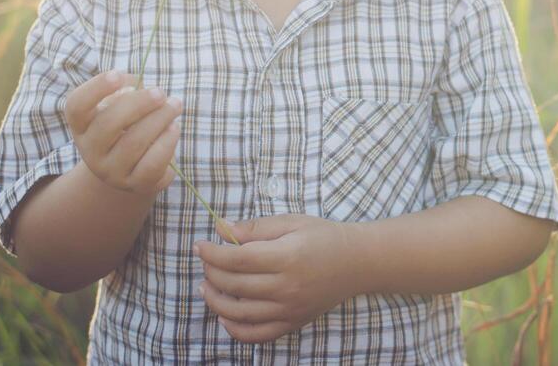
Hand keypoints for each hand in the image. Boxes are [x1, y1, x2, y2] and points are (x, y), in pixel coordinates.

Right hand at [64, 70, 182, 196]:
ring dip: (159, 118)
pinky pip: (152, 163)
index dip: (95, 88)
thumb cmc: (128, 125)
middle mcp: (90, 150)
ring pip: (133, 142)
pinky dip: (167, 142)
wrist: (132, 167)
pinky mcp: (135, 184)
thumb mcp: (123, 105)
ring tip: (174, 105)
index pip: (77, 106)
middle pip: (108, 123)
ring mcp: (111, 170)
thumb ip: (128, 89)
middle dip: (139, 103)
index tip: (117, 75)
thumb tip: (138, 85)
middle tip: (161, 92)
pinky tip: (173, 128)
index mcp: (83, 125)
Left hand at [196, 214, 365, 343]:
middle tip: (206, 262)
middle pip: (235, 285)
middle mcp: (287, 286)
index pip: (237, 258)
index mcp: (287, 256)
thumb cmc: (323, 237)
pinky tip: (224, 316)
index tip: (200, 246)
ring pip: (240, 313)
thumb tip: (221, 229)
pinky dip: (235, 329)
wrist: (357, 262)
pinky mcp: (292, 323)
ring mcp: (289, 309)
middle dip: (212, 272)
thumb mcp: (291, 222)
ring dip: (215, 301)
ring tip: (206, 287)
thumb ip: (256, 227)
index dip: (213, 253)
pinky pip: (257, 335)